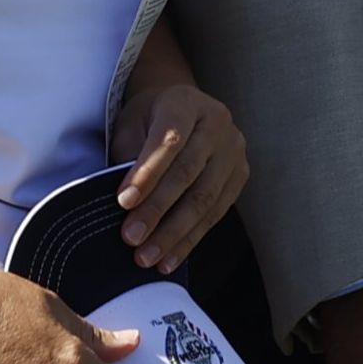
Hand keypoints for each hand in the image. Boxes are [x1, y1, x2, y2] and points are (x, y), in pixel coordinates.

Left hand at [111, 77, 248, 275]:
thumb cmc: (149, 120)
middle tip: (131, 238)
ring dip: (174, 232)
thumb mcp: (131, 124)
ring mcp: (234, 149)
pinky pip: (216, 212)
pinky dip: (190, 239)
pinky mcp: (240, 174)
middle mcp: (217, 122)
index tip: (122, 203)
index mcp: (186, 103)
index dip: (147, 173)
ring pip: (205, 196)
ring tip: (146, 257)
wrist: (183, 109)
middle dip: (157, 209)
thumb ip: (129, 155)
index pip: (169, 139)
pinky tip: (169, 260)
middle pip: (188, 171)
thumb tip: (125, 204)